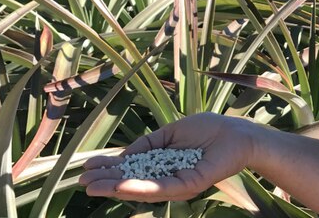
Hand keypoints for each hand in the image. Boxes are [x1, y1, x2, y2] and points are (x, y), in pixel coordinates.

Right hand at [78, 112, 254, 202]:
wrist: (237, 134)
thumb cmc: (208, 130)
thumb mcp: (170, 133)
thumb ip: (148, 144)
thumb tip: (124, 156)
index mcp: (162, 164)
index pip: (131, 169)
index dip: (109, 168)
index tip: (87, 167)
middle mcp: (167, 177)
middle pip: (132, 181)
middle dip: (106, 181)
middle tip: (81, 182)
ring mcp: (177, 183)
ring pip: (141, 188)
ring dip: (116, 187)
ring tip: (93, 186)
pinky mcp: (189, 185)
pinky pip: (161, 188)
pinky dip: (140, 188)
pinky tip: (121, 186)